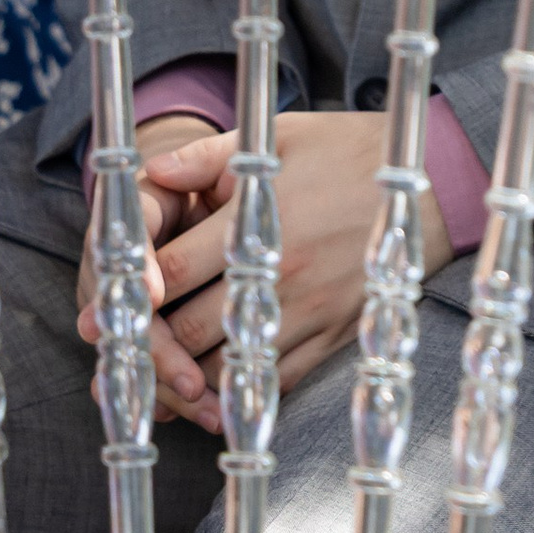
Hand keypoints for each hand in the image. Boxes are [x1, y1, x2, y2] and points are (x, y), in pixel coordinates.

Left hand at [79, 110, 453, 423]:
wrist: (434, 184)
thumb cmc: (352, 151)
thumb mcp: (283, 137)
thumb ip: (211, 156)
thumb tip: (150, 171)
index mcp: (262, 222)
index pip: (173, 273)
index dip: (128, 298)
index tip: (98, 312)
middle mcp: (282, 275)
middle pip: (188, 332)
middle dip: (144, 350)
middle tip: (112, 360)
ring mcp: (308, 312)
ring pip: (225, 368)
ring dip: (182, 382)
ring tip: (150, 385)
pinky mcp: (332, 338)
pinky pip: (271, 384)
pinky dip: (236, 395)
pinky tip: (211, 394)